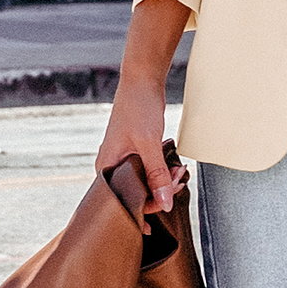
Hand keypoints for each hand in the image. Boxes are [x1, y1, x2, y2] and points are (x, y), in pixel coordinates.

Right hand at [95, 0, 190, 217]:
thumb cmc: (138, 108)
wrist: (142, 80)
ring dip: (165, 182)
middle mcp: (112, 167)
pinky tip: (176, 167)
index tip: (169, 202)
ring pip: (146, 183)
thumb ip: (156, 175)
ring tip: (180, 172)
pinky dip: (164, 172)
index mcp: (106, 168)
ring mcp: (124, 160)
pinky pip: (150, 171)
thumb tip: (165, 204)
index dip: (147, 207)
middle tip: (178, 181)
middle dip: (160, 193)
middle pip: (136, 195)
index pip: (124, 203)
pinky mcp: (136, 154)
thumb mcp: (149, 143)